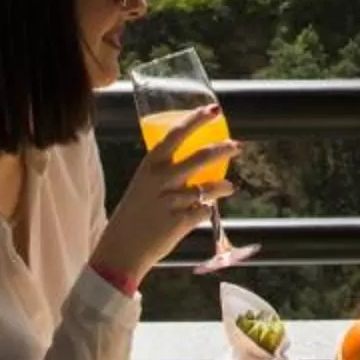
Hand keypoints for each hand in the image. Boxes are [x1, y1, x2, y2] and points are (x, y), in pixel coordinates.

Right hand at [91, 105, 232, 285]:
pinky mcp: (180, 222)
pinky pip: (204, 211)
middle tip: (237, 146)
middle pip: (199, 158)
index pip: (175, 134)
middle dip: (223, 150)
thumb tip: (197, 162)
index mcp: (150, 165)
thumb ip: (166, 172)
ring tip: (228, 187)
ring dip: (222, 187)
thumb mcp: (144, 185)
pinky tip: (201, 213)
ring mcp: (172, 201)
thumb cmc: (134, 214)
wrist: (121, 250)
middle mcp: (161, 180)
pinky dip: (206, 211)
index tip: (213, 110)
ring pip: (208, 188)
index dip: (196, 120)